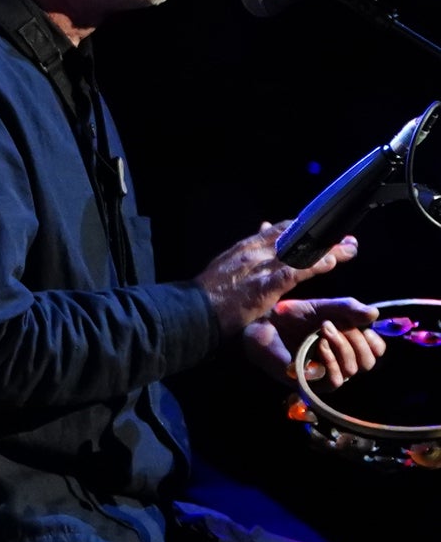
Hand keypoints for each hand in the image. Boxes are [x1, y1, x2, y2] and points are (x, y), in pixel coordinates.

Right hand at [197, 219, 355, 338]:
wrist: (192, 312)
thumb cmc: (208, 295)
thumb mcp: (225, 267)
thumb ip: (245, 255)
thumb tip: (260, 234)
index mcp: (244, 249)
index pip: (279, 230)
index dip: (304, 229)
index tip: (323, 231)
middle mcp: (253, 253)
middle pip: (294, 237)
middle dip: (322, 237)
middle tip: (346, 239)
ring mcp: (258, 268)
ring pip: (299, 252)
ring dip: (327, 250)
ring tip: (349, 248)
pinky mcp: (263, 286)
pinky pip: (294, 272)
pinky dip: (313, 266)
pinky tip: (330, 263)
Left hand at [243, 296, 388, 387]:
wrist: (265, 324)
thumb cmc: (293, 317)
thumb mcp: (323, 307)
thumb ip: (348, 308)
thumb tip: (374, 313)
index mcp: (347, 344)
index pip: (376, 351)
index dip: (375, 340)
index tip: (364, 326)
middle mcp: (340, 361)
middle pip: (368, 361)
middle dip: (356, 340)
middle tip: (331, 324)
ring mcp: (326, 373)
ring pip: (353, 369)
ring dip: (342, 347)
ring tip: (323, 330)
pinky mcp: (312, 383)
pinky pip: (335, 380)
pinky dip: (331, 361)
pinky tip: (320, 345)